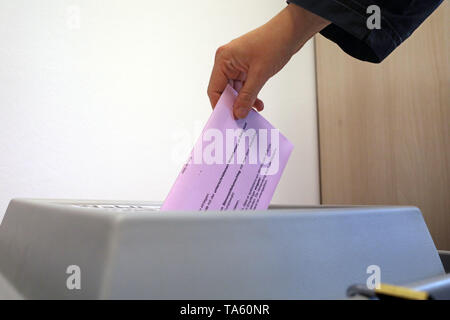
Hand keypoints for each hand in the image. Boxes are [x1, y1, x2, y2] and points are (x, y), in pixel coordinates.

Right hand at [207, 4, 328, 118]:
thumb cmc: (274, 42)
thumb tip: (238, 113)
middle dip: (233, 105)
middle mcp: (227, 61)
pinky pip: (244, 85)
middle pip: (224, 90)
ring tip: (252, 113)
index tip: (227, 119)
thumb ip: (247, 96)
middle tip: (240, 119)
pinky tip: (258, 104)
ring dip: (244, 101)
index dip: (220, 106)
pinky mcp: (246, 66)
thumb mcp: (260, 74)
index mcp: (224, 59)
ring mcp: (236, 63)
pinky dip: (250, 95)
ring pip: (235, 90)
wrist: (291, 31)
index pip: (214, 89)